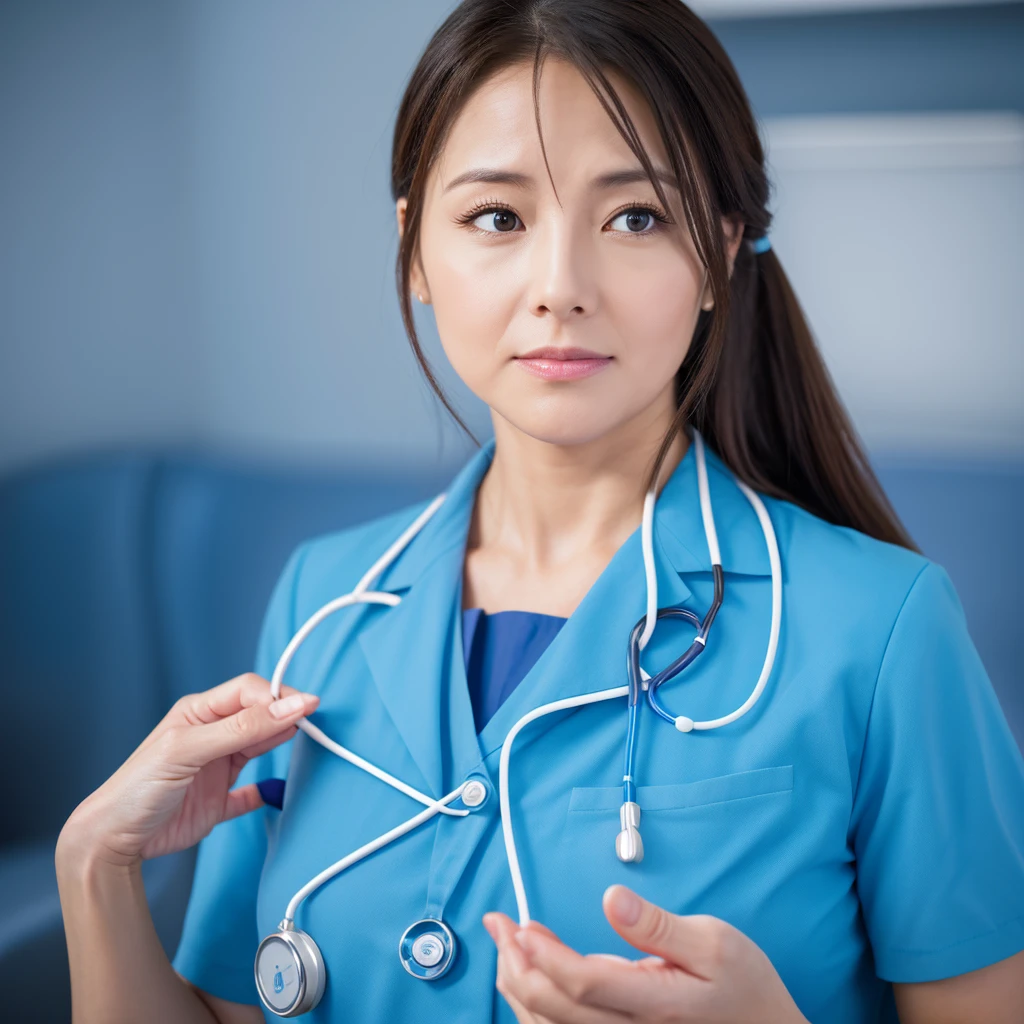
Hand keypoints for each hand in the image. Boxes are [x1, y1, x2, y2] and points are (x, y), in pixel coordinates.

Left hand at [57, 673, 318, 869]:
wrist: (111, 842)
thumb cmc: (140, 787)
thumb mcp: (190, 749)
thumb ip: (243, 728)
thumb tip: (292, 705)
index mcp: (199, 712)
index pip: (249, 691)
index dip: (278, 696)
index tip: (307, 709)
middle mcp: (211, 735)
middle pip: (260, 715)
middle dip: (286, 716)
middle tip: (313, 725)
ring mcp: (216, 768)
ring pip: (260, 746)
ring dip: (281, 744)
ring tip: (306, 745)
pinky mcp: (218, 801)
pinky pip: (251, 792)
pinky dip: (267, 792)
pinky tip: (277, 791)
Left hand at [483, 884, 807, 1023]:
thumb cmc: (744, 988)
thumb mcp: (715, 942)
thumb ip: (659, 925)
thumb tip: (612, 898)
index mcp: (655, 1005)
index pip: (582, 985)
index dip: (543, 955)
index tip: (521, 924)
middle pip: (552, 1010)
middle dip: (515, 963)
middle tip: (498, 923)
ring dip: (517, 985)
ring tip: (504, 943)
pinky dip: (533, 1006)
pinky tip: (527, 974)